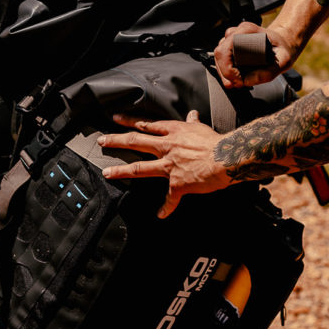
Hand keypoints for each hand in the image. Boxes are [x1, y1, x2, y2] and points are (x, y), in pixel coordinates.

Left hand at [97, 111, 232, 218]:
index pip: (147, 125)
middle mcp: (167, 147)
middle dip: (116, 141)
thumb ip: (193, 123)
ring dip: (122, 171)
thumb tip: (192, 114)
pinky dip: (165, 208)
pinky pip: (169, 199)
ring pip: (140, 168)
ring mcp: (169, 166)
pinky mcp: (177, 184)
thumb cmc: (215, 142)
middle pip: (136, 142)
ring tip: (107, 173)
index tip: (116, 119)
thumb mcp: (201, 128)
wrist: (226, 157)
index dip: (130, 122)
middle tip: (102, 140)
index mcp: (173, 132)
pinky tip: (160, 214)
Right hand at [214, 22, 294, 87]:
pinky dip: (226, 69)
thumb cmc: (282, 49)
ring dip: (225, 72)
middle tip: (237, 84)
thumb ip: (268, 72)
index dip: (228, 69)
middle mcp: (237, 31)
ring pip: (219, 55)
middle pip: (219, 53)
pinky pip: (222, 57)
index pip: (226, 50)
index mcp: (247, 31)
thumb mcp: (284, 61)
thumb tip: (247, 81)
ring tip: (238, 81)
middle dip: (225, 73)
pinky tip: (236, 76)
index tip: (239, 80)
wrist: (282, 42)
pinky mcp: (231, 43)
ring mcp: (232, 37)